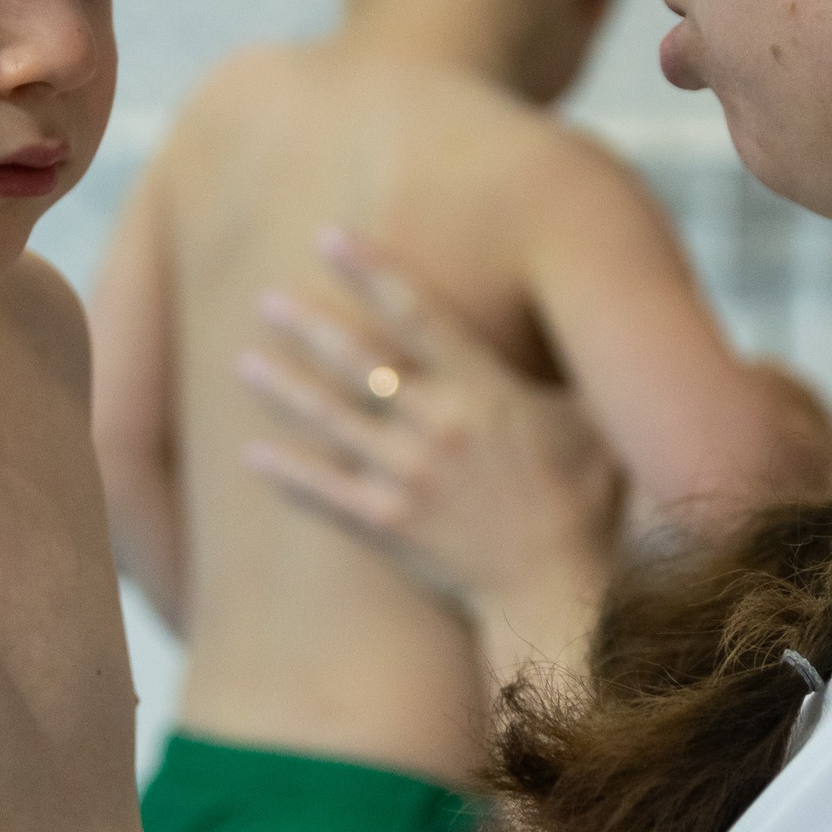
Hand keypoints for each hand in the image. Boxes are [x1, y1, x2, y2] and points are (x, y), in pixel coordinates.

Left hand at [242, 227, 620, 685]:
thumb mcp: (586, 423)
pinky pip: (324, 494)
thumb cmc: (584, 503)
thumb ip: (567, 375)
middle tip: (266, 298)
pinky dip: (287, 474)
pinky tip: (252, 456)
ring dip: (283, 390)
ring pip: (329, 422)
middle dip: (308, 327)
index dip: (372, 272)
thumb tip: (587, 321)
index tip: (330, 236)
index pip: (417, 315)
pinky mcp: (386, 526)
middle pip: (356, 362)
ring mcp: (405, 478)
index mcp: (483, 391)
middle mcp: (436, 426)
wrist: (557, 594)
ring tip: (245, 363)